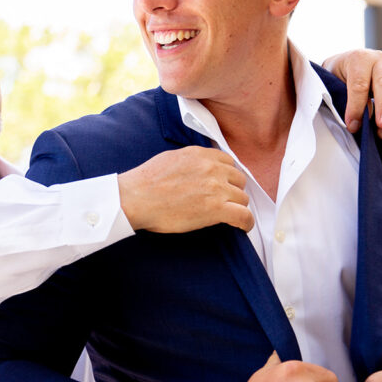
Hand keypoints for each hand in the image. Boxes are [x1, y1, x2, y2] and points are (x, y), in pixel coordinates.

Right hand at [118, 146, 253, 232]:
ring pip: (242, 198)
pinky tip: (242, 227)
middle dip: (232, 190)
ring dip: (237, 207)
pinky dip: (246, 223)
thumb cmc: (145, 182)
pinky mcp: (216, 209)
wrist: (135, 198)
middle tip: (223, 202)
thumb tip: (197, 168)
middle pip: (238, 179)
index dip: (226, 176)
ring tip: (229, 216)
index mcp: (200, 154)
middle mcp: (211, 168)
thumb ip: (191, 161)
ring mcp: (216, 188)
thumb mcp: (171, 158)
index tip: (223, 186)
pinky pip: (244, 216)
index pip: (227, 162)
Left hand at [322, 49, 381, 138]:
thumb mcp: (335, 81)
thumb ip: (345, 98)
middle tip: (381, 126)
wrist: (353, 60)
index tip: (353, 126)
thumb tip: (359, 120)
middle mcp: (379, 59)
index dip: (356, 107)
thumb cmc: (340, 74)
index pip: (359, 85)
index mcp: (359, 58)